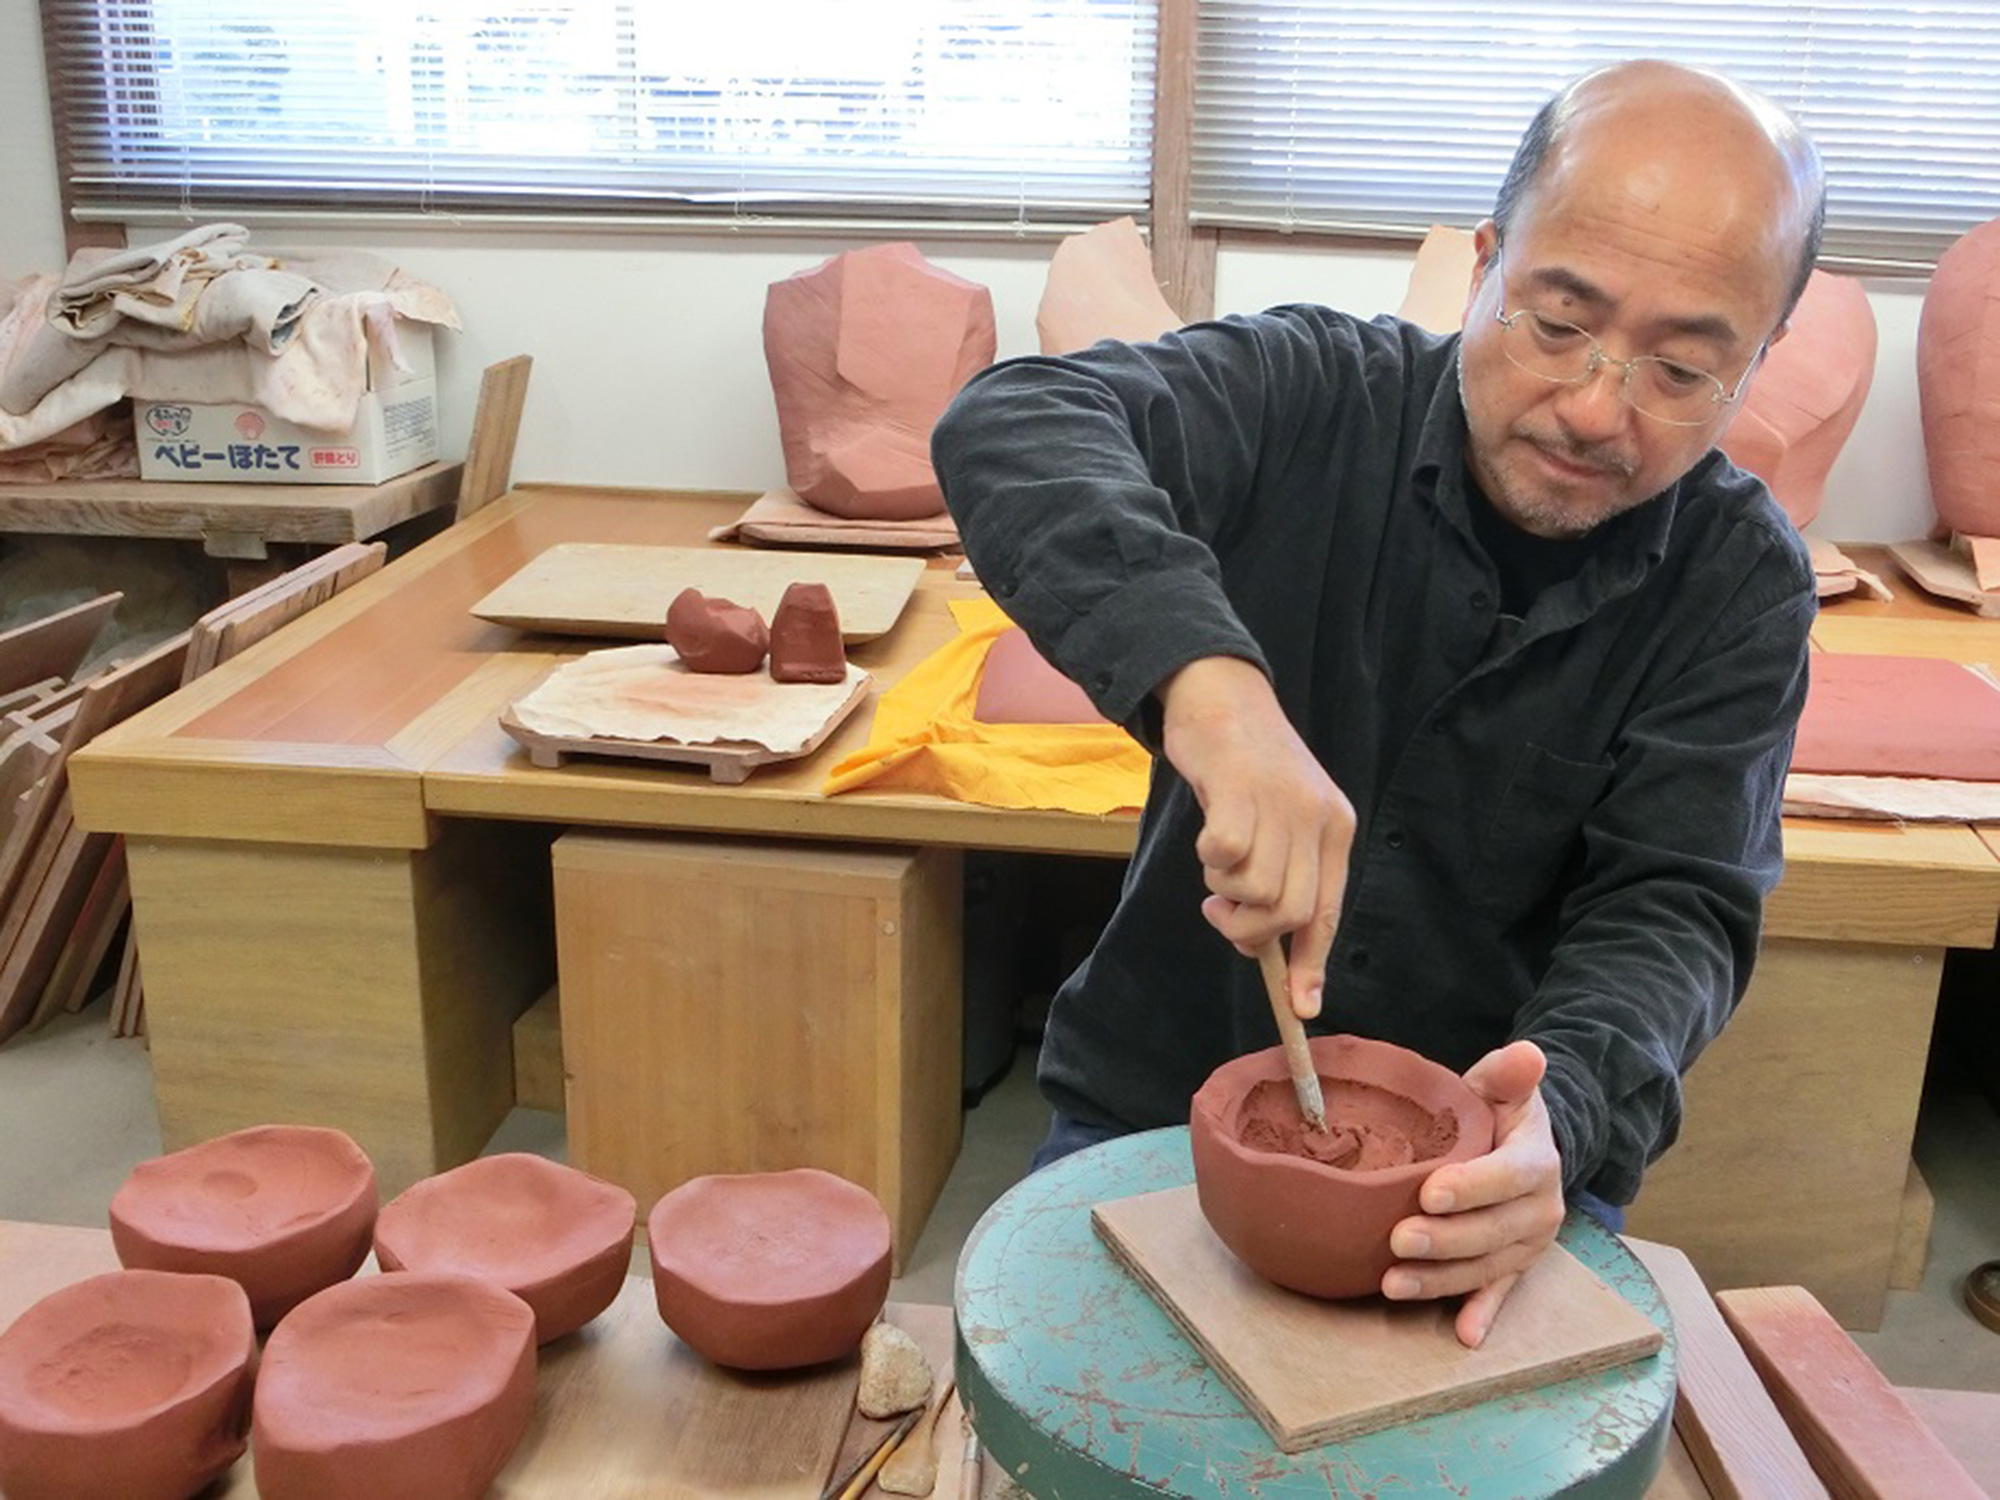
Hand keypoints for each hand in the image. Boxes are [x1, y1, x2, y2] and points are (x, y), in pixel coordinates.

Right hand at [1157, 656, 1354, 1017]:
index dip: (1313, 964)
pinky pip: (1225, 855)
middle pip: (1289, 913)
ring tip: (1216, 859)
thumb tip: (1266, 953)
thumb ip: (1280, 876)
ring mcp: (1281, 803)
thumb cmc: (1247, 766)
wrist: (1223, 695)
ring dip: (1223, 890)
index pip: (1328, 912)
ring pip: (1256, 892)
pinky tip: (1208, 835)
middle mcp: (1317, 818)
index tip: (1302, 1007)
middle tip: (1220, 909)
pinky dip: (1209, 858)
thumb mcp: (1281, 820)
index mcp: (1336, 828)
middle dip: (1248, 929)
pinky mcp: (1240, 788)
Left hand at [1381, 1040, 1565, 1347]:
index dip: (1471, 1187)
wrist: (1526, 1147)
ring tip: (1394, 1283)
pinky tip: (1462, 1335)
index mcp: (1537, 1160)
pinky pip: (1499, 1293)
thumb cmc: (1500, 1112)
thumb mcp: (1503, 1087)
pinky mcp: (1516, 1267)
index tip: (1428, 1192)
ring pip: (1487, 1267)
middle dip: (1446, 1240)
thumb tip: (1527, 1053)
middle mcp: (1541, 1208)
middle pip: (1494, 1231)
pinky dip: (1482, 1313)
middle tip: (1398, 1240)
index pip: (1508, 1176)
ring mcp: (1529, 1243)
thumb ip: (1508, 1073)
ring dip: (1442, 1281)